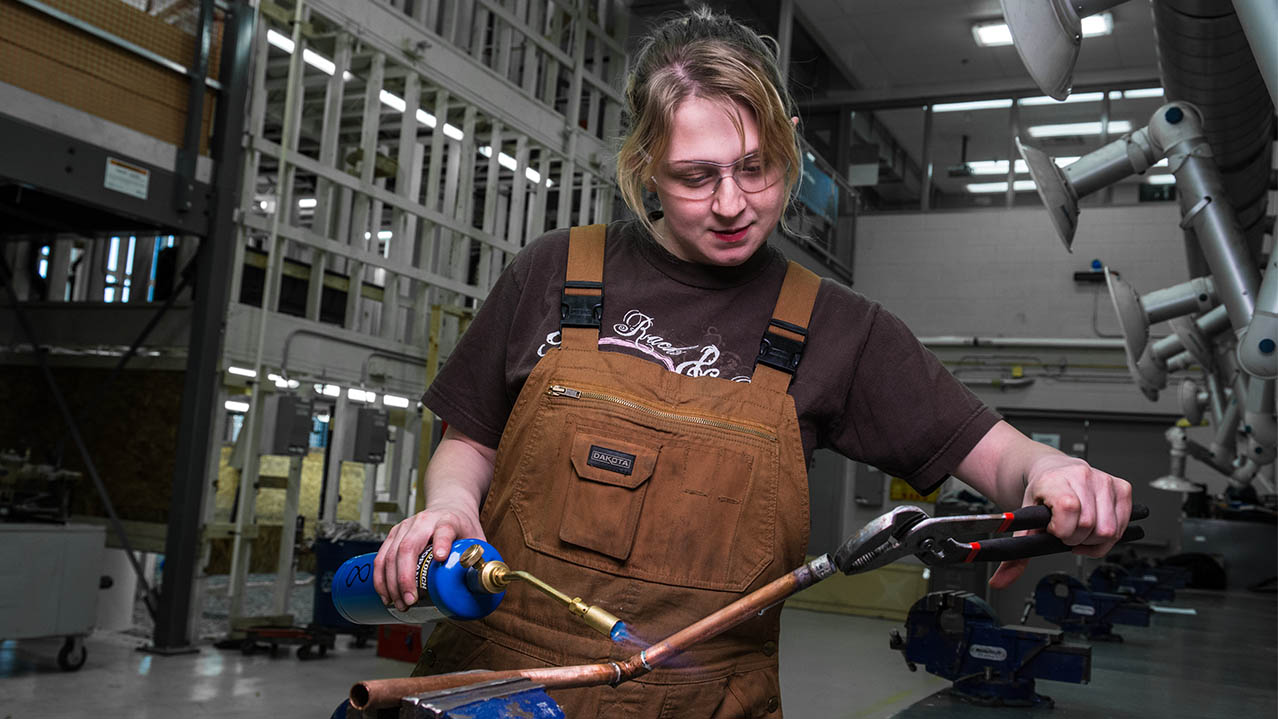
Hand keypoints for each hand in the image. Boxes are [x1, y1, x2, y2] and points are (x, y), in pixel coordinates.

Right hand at [373, 503, 484, 610]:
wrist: (450, 505)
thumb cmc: (463, 526)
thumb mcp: (478, 539)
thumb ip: (481, 561)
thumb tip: (483, 587)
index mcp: (448, 520)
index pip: (445, 529)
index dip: (441, 543)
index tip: (440, 557)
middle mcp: (424, 522)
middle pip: (409, 547)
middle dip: (406, 578)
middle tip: (411, 600)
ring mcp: (405, 527)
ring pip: (390, 554)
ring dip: (391, 583)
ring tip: (399, 604)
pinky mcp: (394, 535)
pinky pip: (381, 557)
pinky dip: (380, 579)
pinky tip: (386, 595)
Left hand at [988, 454, 1131, 588]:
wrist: (1051, 470)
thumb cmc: (1041, 493)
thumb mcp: (1025, 518)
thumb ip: (1016, 552)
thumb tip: (1001, 581)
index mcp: (1055, 480)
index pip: (1069, 509)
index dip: (1062, 530)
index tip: (1054, 531)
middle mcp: (1083, 476)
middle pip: (1091, 526)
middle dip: (1077, 539)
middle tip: (1066, 534)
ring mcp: (1104, 481)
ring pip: (1109, 529)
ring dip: (1094, 540)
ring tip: (1080, 532)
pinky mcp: (1122, 487)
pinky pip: (1123, 525)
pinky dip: (1109, 536)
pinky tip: (1094, 530)